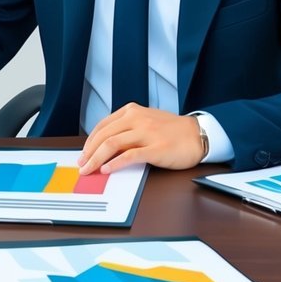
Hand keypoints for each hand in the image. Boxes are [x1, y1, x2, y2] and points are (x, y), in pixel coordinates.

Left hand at [76, 105, 204, 174]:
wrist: (198, 134)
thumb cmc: (171, 130)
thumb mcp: (146, 120)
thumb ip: (127, 128)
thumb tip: (104, 145)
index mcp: (132, 111)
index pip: (102, 126)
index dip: (89, 142)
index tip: (83, 154)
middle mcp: (137, 119)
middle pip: (104, 136)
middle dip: (89, 152)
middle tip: (82, 165)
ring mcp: (147, 133)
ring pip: (112, 144)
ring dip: (96, 159)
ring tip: (89, 170)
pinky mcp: (157, 148)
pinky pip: (130, 155)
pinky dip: (115, 163)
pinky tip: (107, 169)